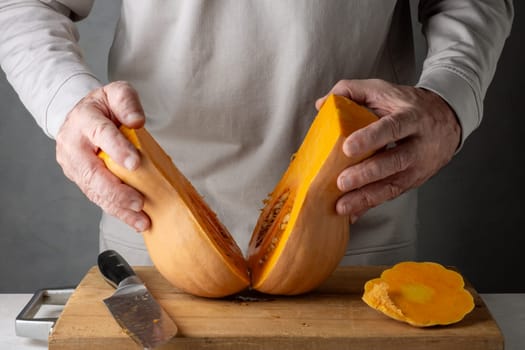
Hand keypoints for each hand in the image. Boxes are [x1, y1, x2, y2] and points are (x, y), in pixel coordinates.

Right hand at [56, 81, 150, 231]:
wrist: (81, 117)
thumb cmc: (104, 107)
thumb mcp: (116, 93)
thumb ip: (127, 102)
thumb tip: (136, 121)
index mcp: (84, 120)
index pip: (101, 134)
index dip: (117, 149)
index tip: (135, 164)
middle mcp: (73, 145)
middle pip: (93, 172)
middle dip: (116, 190)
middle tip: (138, 202)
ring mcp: (74, 166)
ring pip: (94, 191)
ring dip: (118, 208)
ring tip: (141, 219)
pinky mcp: (80, 180)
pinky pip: (99, 198)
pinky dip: (117, 211)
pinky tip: (135, 221)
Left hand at [316, 79, 460, 222]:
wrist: (447, 119)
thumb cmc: (407, 105)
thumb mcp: (383, 89)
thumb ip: (351, 91)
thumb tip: (322, 104)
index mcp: (411, 117)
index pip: (392, 127)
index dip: (371, 138)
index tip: (348, 147)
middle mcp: (419, 144)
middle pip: (394, 161)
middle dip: (367, 174)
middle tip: (342, 182)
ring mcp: (418, 166)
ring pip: (393, 184)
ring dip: (366, 198)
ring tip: (342, 206)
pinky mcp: (413, 181)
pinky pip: (390, 195)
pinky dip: (370, 205)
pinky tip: (352, 213)